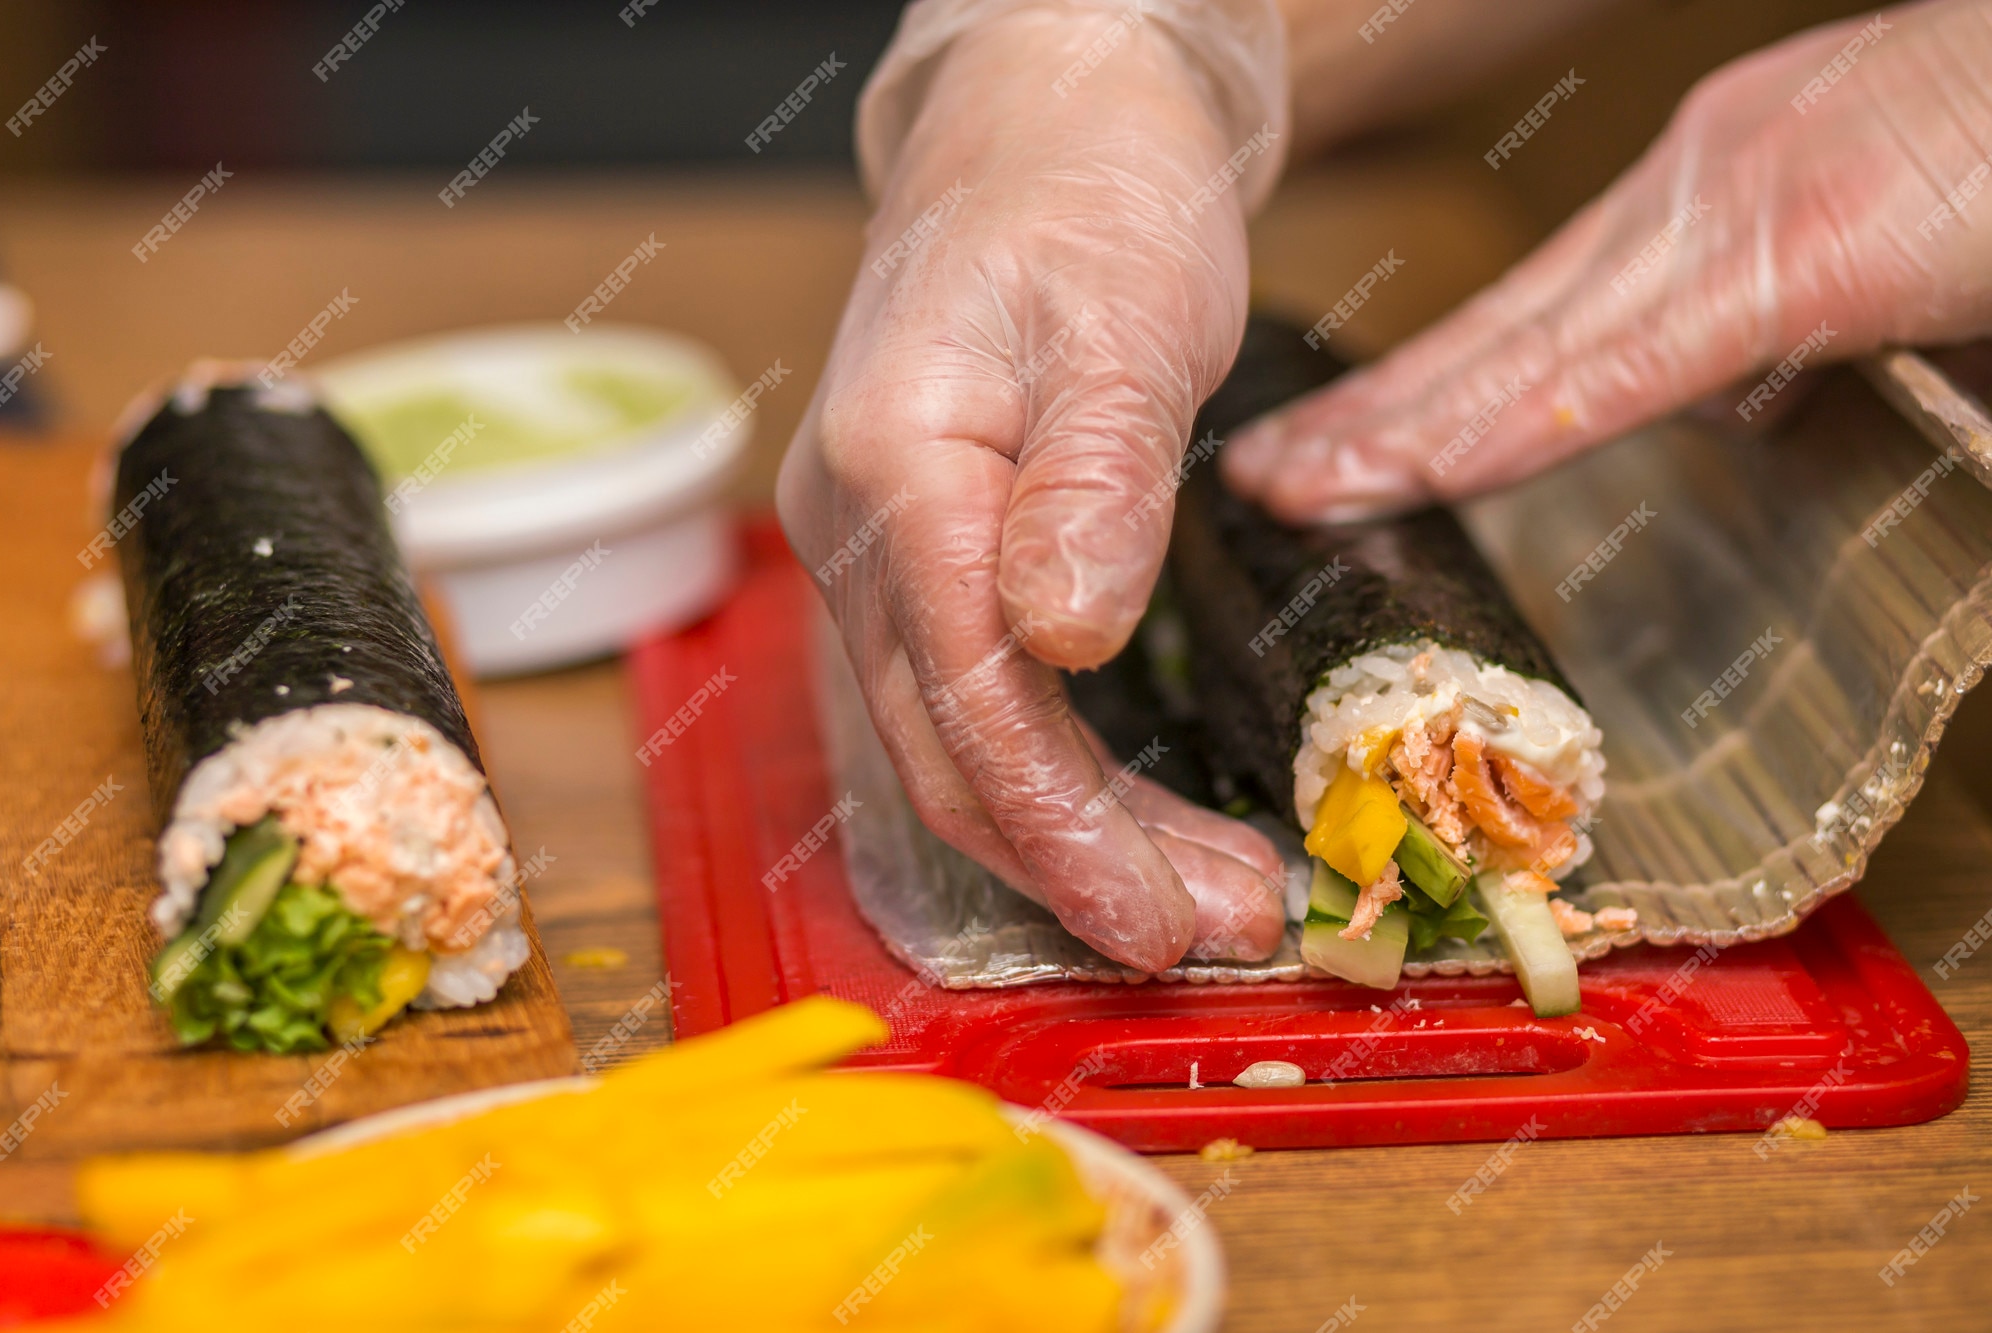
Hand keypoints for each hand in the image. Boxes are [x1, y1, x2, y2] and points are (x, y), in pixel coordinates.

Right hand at [779, 2, 1287, 969]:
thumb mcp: (1125, 319)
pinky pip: (974, 698)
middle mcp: (859, 523)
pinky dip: (1057, 775)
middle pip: (950, 744)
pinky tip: (1134, 818)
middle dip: (1078, 859)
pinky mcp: (923, 561)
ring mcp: (879, 547)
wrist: (1043, 133)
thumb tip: (1064, 638)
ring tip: (1198, 895)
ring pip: (959, 739)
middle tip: (1210, 930)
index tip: (1163, 914)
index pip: (970, 686)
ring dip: (1072, 835)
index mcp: (897, 462)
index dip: (1065, 822)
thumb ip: (1095, 479)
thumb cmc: (1090, 197)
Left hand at [1224, 0, 1991, 519]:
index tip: (1352, 450)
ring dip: (1401, 433)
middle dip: (1375, 416)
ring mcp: (1734, 212)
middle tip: (1266, 475)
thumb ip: (1808, 343)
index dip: (1433, 392)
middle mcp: (1697, 194)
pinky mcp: (1792, 255)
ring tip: (1292, 488)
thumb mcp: (1894, 271)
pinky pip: (1623, 367)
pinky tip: (1424, 473)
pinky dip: (1511, 425)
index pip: (1539, 319)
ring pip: (1526, 354)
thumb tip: (1769, 408)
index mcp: (1720, 205)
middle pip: (1498, 334)